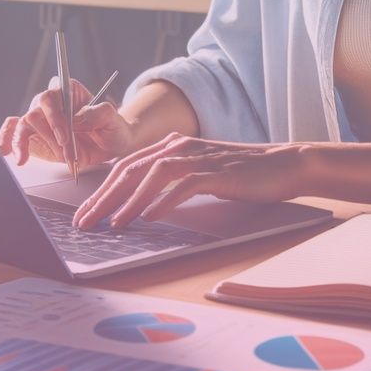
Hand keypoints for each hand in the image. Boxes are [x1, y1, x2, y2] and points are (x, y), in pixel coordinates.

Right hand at [0, 77, 137, 174]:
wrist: (109, 145)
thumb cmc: (111, 127)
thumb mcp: (113, 119)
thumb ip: (98, 113)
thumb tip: (77, 118)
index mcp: (68, 91)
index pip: (51, 95)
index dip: (54, 116)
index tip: (65, 136)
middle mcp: (51, 103)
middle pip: (35, 112)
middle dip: (51, 136)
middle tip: (68, 152)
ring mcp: (41, 120)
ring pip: (22, 124)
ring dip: (33, 144)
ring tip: (36, 158)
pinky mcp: (34, 137)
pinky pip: (14, 134)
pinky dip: (10, 143)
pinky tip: (15, 157)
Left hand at [73, 133, 309, 230]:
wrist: (284, 165)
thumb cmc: (242, 174)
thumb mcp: (200, 174)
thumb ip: (172, 182)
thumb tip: (140, 205)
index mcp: (173, 146)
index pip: (126, 167)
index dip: (102, 191)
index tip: (86, 215)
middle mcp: (182, 146)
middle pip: (131, 169)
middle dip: (105, 198)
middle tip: (85, 223)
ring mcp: (200, 157)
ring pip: (153, 174)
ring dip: (130, 201)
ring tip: (114, 225)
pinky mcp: (219, 171)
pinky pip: (184, 184)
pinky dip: (164, 201)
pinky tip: (150, 218)